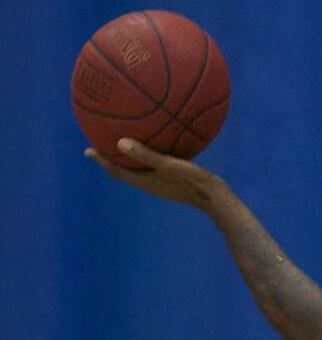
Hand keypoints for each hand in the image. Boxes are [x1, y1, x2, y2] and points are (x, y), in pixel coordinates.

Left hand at [85, 139, 222, 209]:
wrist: (215, 197)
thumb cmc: (191, 181)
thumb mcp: (169, 165)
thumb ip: (145, 155)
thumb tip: (120, 142)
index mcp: (144, 182)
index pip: (116, 171)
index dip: (101, 161)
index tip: (87, 150)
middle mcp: (149, 183)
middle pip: (124, 171)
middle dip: (112, 158)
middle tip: (101, 143)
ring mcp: (161, 183)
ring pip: (139, 169)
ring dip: (130, 158)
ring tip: (125, 142)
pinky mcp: (173, 180)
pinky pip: (154, 165)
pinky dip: (149, 155)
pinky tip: (161, 142)